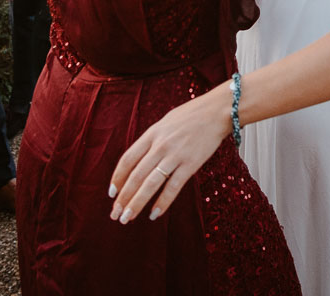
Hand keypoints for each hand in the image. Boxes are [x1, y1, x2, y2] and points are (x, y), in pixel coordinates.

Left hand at [110, 89, 227, 223]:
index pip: (127, 160)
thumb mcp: (165, 123)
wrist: (217, 111)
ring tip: (127, 218)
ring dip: (137, 203)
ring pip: (150, 184)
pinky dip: (162, 202)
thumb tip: (139, 161)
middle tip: (115, 214)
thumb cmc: (191, 116)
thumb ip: (152, 141)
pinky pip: (173, 187)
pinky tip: (155, 214)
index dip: (117, 178)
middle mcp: (160, 145)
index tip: (112, 194)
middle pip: (136, 176)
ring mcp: (175, 155)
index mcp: (151, 134)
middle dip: (123, 197)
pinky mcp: (191, 164)